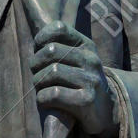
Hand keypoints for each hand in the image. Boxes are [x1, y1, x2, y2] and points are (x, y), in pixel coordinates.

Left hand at [30, 21, 117, 137]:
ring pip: (52, 71)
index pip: (59, 28)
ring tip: (42, 88)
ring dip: (39, 82)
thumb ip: (56, 45)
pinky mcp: (87, 100)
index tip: (39, 50)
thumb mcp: (73, 58)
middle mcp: (91, 59)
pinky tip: (46, 100)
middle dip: (36, 63)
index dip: (41, 37)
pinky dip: (43, 98)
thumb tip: (32, 31)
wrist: (105, 110)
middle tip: (37, 73)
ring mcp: (91, 80)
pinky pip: (54, 93)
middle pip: (51, 50)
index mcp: (86, 45)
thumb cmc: (79, 80)